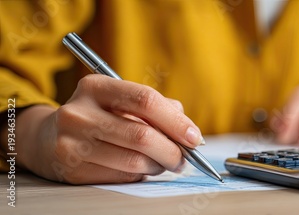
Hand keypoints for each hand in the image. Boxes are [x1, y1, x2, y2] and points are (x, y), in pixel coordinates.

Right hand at [11, 75, 202, 183]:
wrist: (48, 137)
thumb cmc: (98, 116)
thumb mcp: (120, 100)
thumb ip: (157, 108)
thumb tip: (189, 131)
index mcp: (95, 87)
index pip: (145, 100)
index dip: (176, 121)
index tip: (194, 138)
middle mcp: (79, 113)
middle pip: (142, 136)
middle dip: (173, 151)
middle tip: (184, 158)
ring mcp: (73, 143)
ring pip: (135, 162)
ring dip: (159, 165)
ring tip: (164, 162)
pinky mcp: (73, 170)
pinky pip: (122, 177)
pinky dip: (141, 174)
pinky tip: (141, 168)